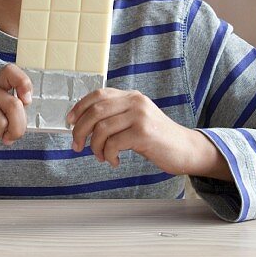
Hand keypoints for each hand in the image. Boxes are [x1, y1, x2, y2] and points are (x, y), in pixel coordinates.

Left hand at [66, 88, 194, 174]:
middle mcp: (135, 101)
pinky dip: (108, 155)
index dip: (79, 107)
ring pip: (101, 128)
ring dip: (95, 147)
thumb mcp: (136, 120)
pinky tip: (115, 161)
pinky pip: (113, 144)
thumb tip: (83, 124)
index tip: (69, 122)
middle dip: (80, 130)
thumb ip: (116, 116)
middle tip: (77, 146)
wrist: (186, 149)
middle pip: (95, 111)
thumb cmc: (157, 139)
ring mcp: (140, 116)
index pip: (97, 94)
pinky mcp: (144, 133)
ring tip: (101, 157)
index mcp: (131, 96)